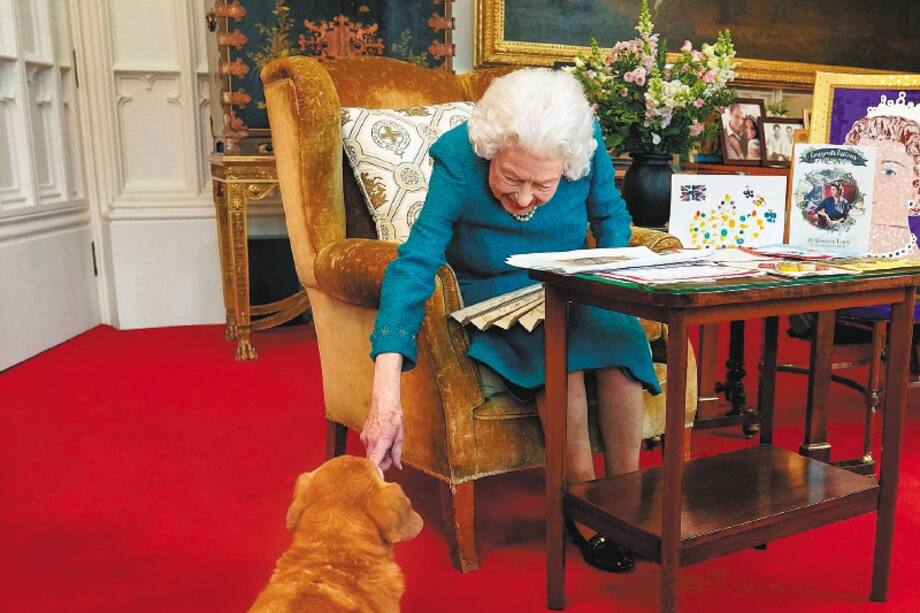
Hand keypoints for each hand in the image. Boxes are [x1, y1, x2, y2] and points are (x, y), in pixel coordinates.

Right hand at [361, 353, 403, 469]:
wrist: (384, 402)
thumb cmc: (393, 417)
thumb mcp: (399, 436)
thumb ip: (397, 453)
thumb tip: (398, 467)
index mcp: (380, 441)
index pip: (374, 463)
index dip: (378, 471)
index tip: (384, 473)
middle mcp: (369, 441)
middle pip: (373, 461)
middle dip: (383, 462)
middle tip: (392, 456)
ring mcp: (364, 438)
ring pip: (371, 455)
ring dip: (380, 455)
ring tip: (388, 445)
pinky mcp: (363, 436)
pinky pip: (369, 448)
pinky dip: (376, 449)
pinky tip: (382, 441)